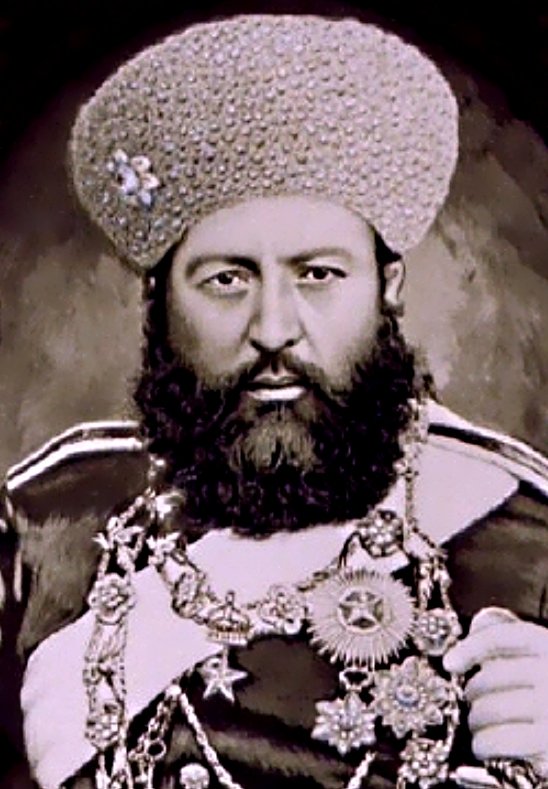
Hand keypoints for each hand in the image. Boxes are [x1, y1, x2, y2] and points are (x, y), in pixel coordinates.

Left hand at [444, 607, 547, 777]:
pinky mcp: (547, 744)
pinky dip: (484, 745)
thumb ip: (519, 642)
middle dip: (473, 694)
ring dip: (475, 723)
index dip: (470, 647)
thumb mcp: (547, 660)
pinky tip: (485, 746)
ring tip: (479, 727)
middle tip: (473, 703)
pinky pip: (497, 740)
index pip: (502, 637)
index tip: (450, 663)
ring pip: (488, 710)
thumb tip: (479, 622)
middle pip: (488, 678)